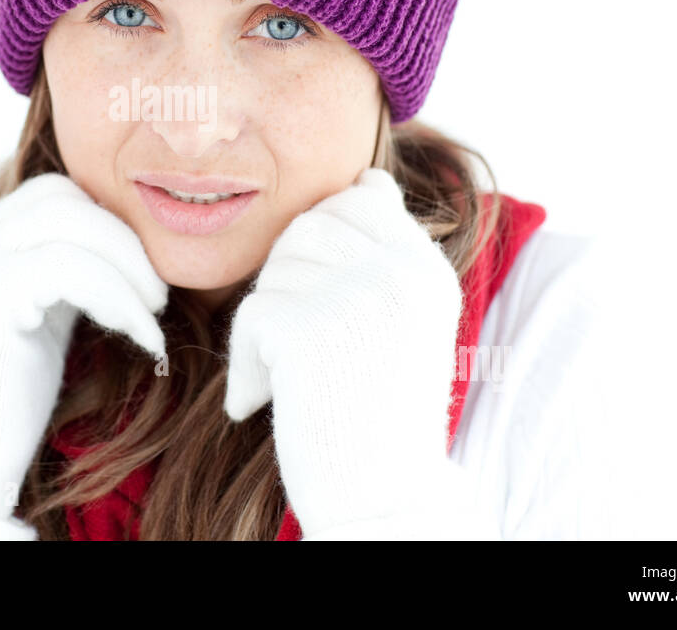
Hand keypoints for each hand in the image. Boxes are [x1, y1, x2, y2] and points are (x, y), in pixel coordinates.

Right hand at [0, 172, 168, 523]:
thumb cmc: (9, 400)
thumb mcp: (41, 315)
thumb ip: (65, 271)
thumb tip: (128, 240)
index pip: (51, 195)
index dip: (106, 224)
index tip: (140, 275)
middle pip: (61, 199)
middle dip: (124, 240)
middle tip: (158, 294)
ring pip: (70, 223)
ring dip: (129, 265)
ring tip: (154, 313)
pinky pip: (72, 270)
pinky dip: (121, 298)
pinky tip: (144, 337)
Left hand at [224, 167, 482, 537]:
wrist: (384, 498)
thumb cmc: (382, 408)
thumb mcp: (406, 316)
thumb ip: (385, 249)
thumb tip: (367, 177)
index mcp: (426, 265)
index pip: (357, 198)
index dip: (325, 244)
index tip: (329, 300)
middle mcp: (398, 272)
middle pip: (305, 229)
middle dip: (290, 283)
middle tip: (307, 345)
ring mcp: (354, 298)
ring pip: (273, 273)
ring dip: (270, 326)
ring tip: (303, 376)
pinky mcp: (307, 329)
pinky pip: (250, 319)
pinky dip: (249, 367)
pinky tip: (273, 401)